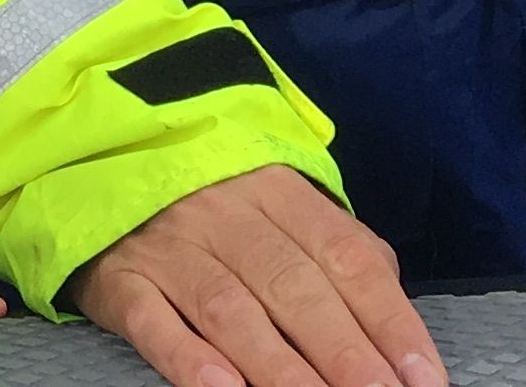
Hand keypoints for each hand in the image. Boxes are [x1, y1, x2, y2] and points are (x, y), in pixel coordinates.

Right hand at [70, 165, 440, 386]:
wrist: (102, 161)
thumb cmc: (213, 201)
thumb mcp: (277, 202)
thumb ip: (336, 248)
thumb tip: (393, 317)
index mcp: (277, 191)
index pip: (345, 257)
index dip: (389, 321)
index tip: (424, 379)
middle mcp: (225, 214)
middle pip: (294, 286)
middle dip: (345, 354)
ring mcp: (170, 247)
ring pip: (231, 310)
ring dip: (280, 369)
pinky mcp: (121, 279)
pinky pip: (153, 320)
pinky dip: (189, 359)